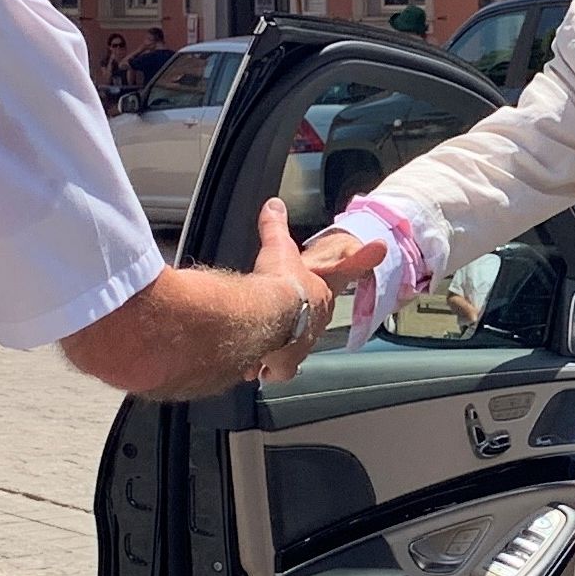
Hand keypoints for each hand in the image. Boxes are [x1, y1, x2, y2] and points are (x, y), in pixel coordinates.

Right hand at [249, 198, 379, 384]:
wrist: (268, 311)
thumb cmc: (280, 281)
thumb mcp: (278, 246)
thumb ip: (275, 226)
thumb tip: (273, 204)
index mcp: (319, 299)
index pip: (320, 302)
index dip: (307, 304)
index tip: (295, 306)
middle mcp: (314, 327)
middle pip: (305, 329)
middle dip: (291, 328)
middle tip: (275, 325)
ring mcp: (300, 348)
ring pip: (292, 352)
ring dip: (278, 350)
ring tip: (262, 349)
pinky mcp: (284, 365)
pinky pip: (277, 371)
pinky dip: (266, 369)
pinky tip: (254, 368)